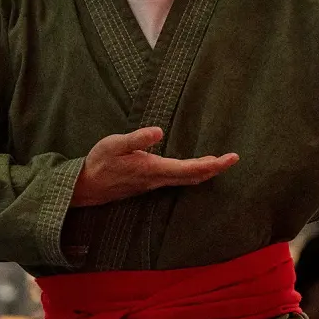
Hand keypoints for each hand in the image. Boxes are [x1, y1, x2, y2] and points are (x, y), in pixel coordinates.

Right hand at [71, 126, 238, 207]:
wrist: (85, 187)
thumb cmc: (100, 163)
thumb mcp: (114, 145)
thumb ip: (137, 139)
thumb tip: (159, 132)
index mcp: (154, 169)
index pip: (191, 168)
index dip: (213, 165)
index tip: (231, 158)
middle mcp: (158, 180)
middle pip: (194, 177)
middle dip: (215, 169)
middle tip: (233, 159)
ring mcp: (154, 184)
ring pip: (186, 180)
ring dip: (205, 172)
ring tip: (219, 162)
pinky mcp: (149, 183)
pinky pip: (178, 180)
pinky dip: (192, 174)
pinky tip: (195, 169)